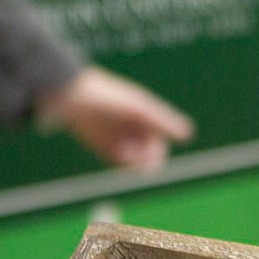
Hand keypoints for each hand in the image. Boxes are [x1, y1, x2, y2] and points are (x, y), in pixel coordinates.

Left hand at [36, 66, 194, 170]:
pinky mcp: (102, 146)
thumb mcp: (138, 108)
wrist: (70, 96)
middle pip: (149, 154)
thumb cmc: (107, 97)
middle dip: (145, 158)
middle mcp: (133, 127)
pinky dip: (120, 161)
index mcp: (144, 114)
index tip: (150, 151)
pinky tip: (117, 152)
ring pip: (135, 160)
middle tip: (136, 154)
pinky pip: (118, 162)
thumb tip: (188, 133)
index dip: (158, 151)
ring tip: (123, 150)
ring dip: (133, 161)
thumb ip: (163, 121)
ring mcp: (118, 137)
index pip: (160, 143)